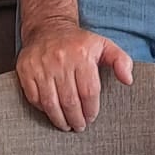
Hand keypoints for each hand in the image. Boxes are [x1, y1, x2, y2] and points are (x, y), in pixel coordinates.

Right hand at [16, 24, 133, 131]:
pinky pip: (34, 98)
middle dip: (76, 119)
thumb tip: (128, 79)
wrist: (48, 28)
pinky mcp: (26, 70)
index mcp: (82, 55)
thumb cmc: (79, 42)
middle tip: (79, 126)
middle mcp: (61, 60)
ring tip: (66, 125)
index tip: (91, 117)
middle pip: (70, 101)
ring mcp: (41, 65)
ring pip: (51, 103)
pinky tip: (51, 112)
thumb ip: (121, 61)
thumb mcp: (104, 46)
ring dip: (60, 119)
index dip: (91, 110)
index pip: (88, 92)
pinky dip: (43, 109)